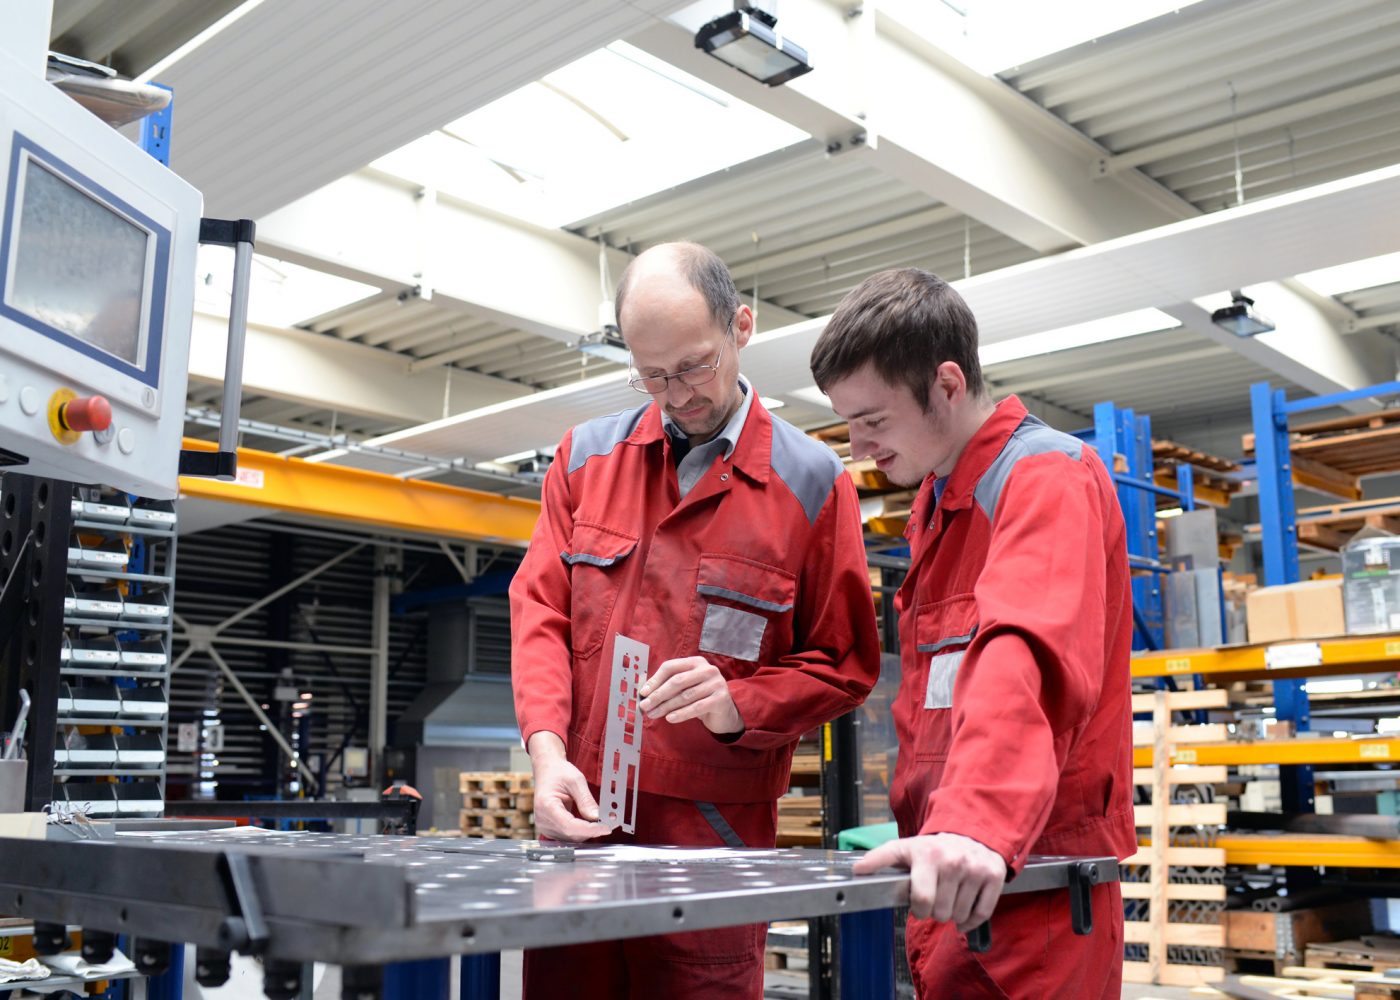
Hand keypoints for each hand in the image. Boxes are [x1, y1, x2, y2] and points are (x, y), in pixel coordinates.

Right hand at [527, 733, 610, 841]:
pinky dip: (580, 831)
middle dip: (591, 831)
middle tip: (608, 824)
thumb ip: (586, 801)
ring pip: (570, 838)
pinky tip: (589, 824)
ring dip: (587, 832)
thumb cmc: (558, 772)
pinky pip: (567, 836)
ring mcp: (544, 826)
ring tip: (600, 823)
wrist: (547, 770)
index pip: (570, 826)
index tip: (606, 828)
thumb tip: (598, 818)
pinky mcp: (549, 829)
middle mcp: (542, 819)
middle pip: (571, 834)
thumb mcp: (576, 781)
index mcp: (546, 806)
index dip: (590, 830)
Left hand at [638, 656, 742, 735]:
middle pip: (677, 681)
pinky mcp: (721, 699)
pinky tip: (669, 718)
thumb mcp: (685, 687)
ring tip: (653, 714)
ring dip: (666, 706)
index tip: (643, 693)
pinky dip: (681, 714)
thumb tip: (643, 690)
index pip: (671, 667)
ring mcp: (716, 683)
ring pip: (685, 696)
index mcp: (696, 662)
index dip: (655, 680)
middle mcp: (707, 669)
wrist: (724, 713)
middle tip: (645, 706)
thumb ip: (667, 685)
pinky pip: (696, 707)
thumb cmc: (699, 698)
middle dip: (658, 694)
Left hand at [853, 833, 1006, 930]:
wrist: (971, 833)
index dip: (919, 908)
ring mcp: (976, 870)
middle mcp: (954, 862)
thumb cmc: (933, 848)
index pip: (922, 900)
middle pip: (941, 912)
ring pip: (960, 916)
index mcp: (928, 855)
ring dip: (954, 914)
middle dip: (936, 910)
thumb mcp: (905, 848)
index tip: (919, 903)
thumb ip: (880, 858)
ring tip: (951, 897)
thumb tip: (857, 870)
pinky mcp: (994, 876)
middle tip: (937, 896)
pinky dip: (972, 920)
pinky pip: (982, 914)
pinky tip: (965, 909)